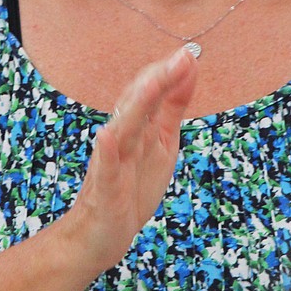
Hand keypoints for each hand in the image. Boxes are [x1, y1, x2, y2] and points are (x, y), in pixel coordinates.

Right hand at [66, 45, 196, 276]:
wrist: (100, 236)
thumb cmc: (131, 187)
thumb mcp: (162, 142)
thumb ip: (172, 107)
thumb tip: (189, 70)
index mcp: (138, 126)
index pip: (149, 91)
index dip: (168, 73)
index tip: (190, 53)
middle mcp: (123, 138)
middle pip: (138, 102)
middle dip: (159, 80)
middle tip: (183, 57)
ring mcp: (112, 163)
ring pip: (124, 129)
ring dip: (137, 105)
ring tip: (152, 83)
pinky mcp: (105, 190)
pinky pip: (104, 169)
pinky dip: (105, 151)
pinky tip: (107, 135)